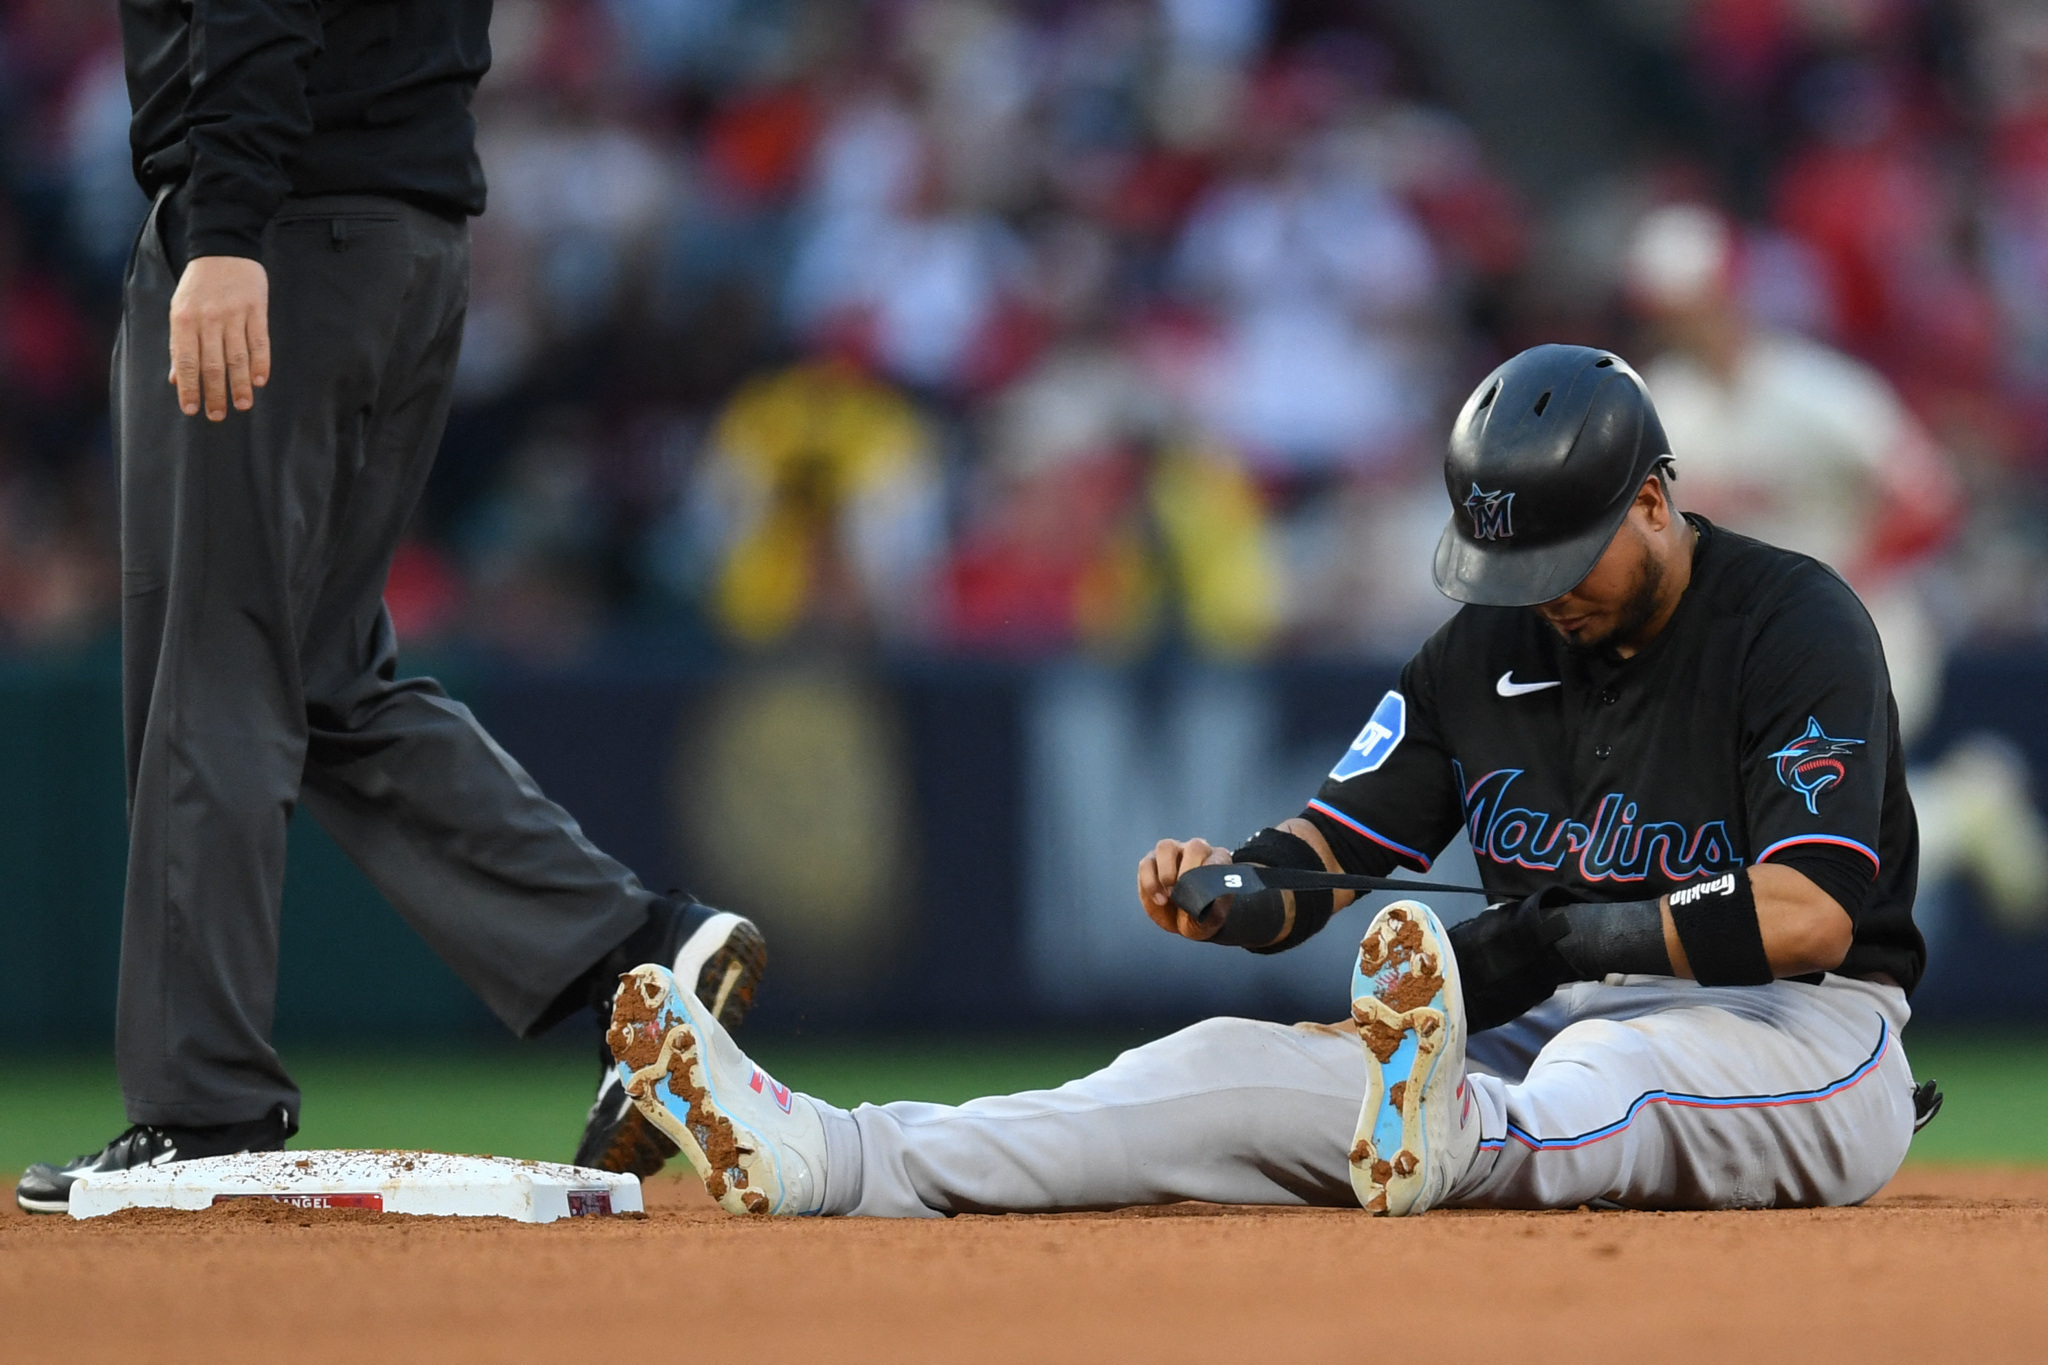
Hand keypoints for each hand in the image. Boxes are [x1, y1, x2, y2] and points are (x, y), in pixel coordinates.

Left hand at [168, 255, 270, 419]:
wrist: (222, 248)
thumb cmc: (198, 286)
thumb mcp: (180, 311)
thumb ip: (179, 345)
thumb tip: (176, 379)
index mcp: (184, 320)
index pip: (186, 361)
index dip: (189, 387)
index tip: (192, 410)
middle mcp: (208, 319)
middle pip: (212, 364)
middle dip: (215, 393)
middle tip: (218, 415)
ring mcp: (233, 314)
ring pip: (237, 357)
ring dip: (240, 384)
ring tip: (243, 405)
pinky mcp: (256, 309)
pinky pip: (259, 341)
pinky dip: (260, 362)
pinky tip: (260, 380)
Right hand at [1138, 838, 1232, 939]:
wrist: (1184, 924)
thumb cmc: (1203, 916)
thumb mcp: (1213, 918)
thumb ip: (1214, 907)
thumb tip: (1211, 899)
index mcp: (1217, 860)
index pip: (1217, 855)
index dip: (1209, 870)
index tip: (1202, 890)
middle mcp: (1195, 852)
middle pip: (1193, 846)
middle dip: (1188, 871)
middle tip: (1184, 892)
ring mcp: (1171, 855)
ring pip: (1166, 847)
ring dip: (1166, 872)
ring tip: (1169, 896)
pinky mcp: (1151, 864)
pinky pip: (1146, 864)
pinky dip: (1150, 883)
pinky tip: (1159, 900)